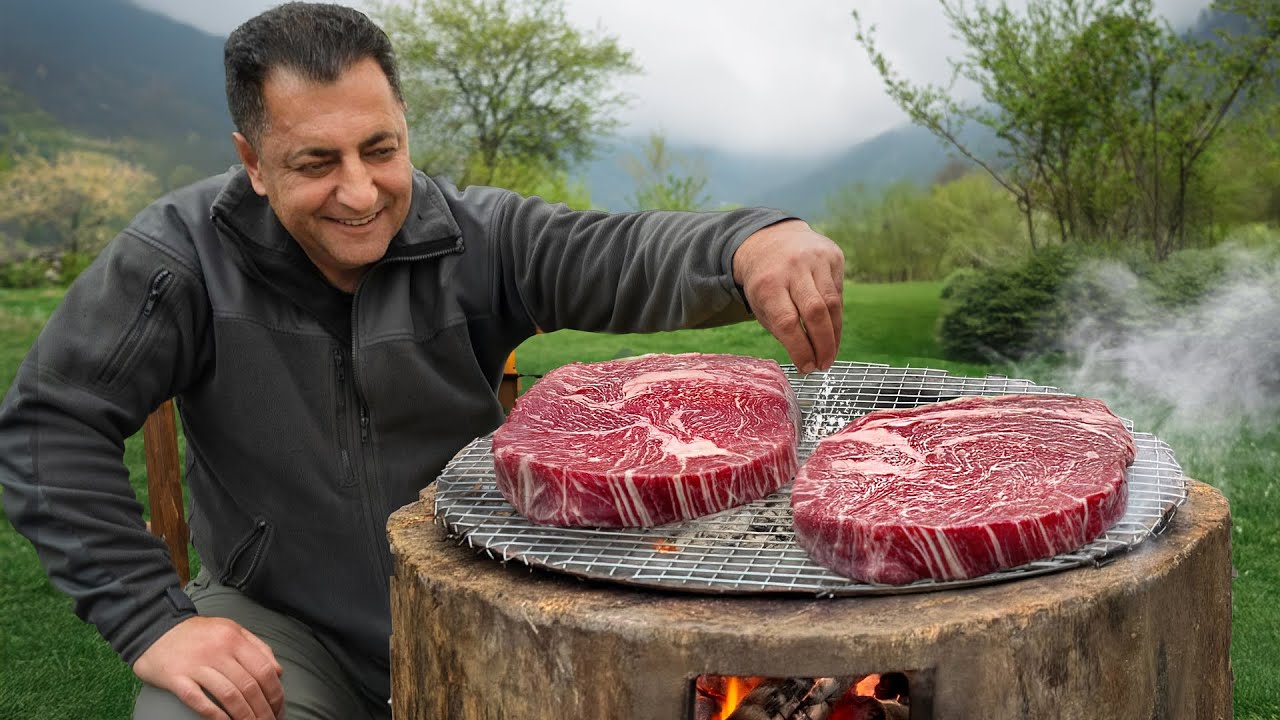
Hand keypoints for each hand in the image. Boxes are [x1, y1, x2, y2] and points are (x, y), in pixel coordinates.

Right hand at [134, 616, 284, 719]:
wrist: (154, 627)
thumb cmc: (197, 632)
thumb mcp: (231, 629)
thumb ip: (257, 647)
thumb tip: (278, 671)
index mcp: (235, 638)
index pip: (264, 670)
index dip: (275, 693)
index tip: (278, 708)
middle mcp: (218, 651)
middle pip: (248, 686)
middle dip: (263, 710)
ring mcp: (196, 665)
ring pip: (229, 695)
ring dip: (244, 716)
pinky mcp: (176, 678)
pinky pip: (199, 700)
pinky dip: (215, 715)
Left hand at [733, 219, 844, 372]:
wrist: (771, 239)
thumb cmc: (765, 281)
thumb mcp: (761, 304)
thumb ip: (780, 328)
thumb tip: (806, 358)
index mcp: (768, 283)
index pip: (787, 322)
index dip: (800, 348)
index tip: (807, 367)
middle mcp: (792, 268)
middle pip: (815, 312)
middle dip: (823, 345)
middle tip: (824, 365)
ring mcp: (815, 258)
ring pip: (833, 303)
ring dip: (834, 334)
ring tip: (830, 353)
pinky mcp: (833, 255)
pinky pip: (839, 291)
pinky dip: (837, 314)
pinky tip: (832, 329)